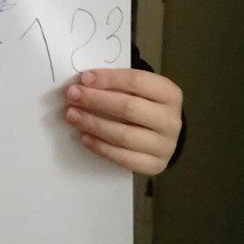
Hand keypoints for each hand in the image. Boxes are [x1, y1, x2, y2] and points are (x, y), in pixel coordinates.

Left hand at [64, 69, 182, 174]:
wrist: (161, 134)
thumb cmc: (144, 104)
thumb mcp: (138, 90)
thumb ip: (116, 84)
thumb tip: (84, 83)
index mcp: (170, 94)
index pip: (137, 82)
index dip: (109, 79)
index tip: (84, 78)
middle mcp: (171, 120)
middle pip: (129, 108)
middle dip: (96, 100)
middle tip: (72, 95)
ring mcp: (166, 145)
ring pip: (124, 135)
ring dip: (93, 124)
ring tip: (72, 115)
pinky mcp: (155, 165)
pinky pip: (124, 159)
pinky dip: (101, 148)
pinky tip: (84, 137)